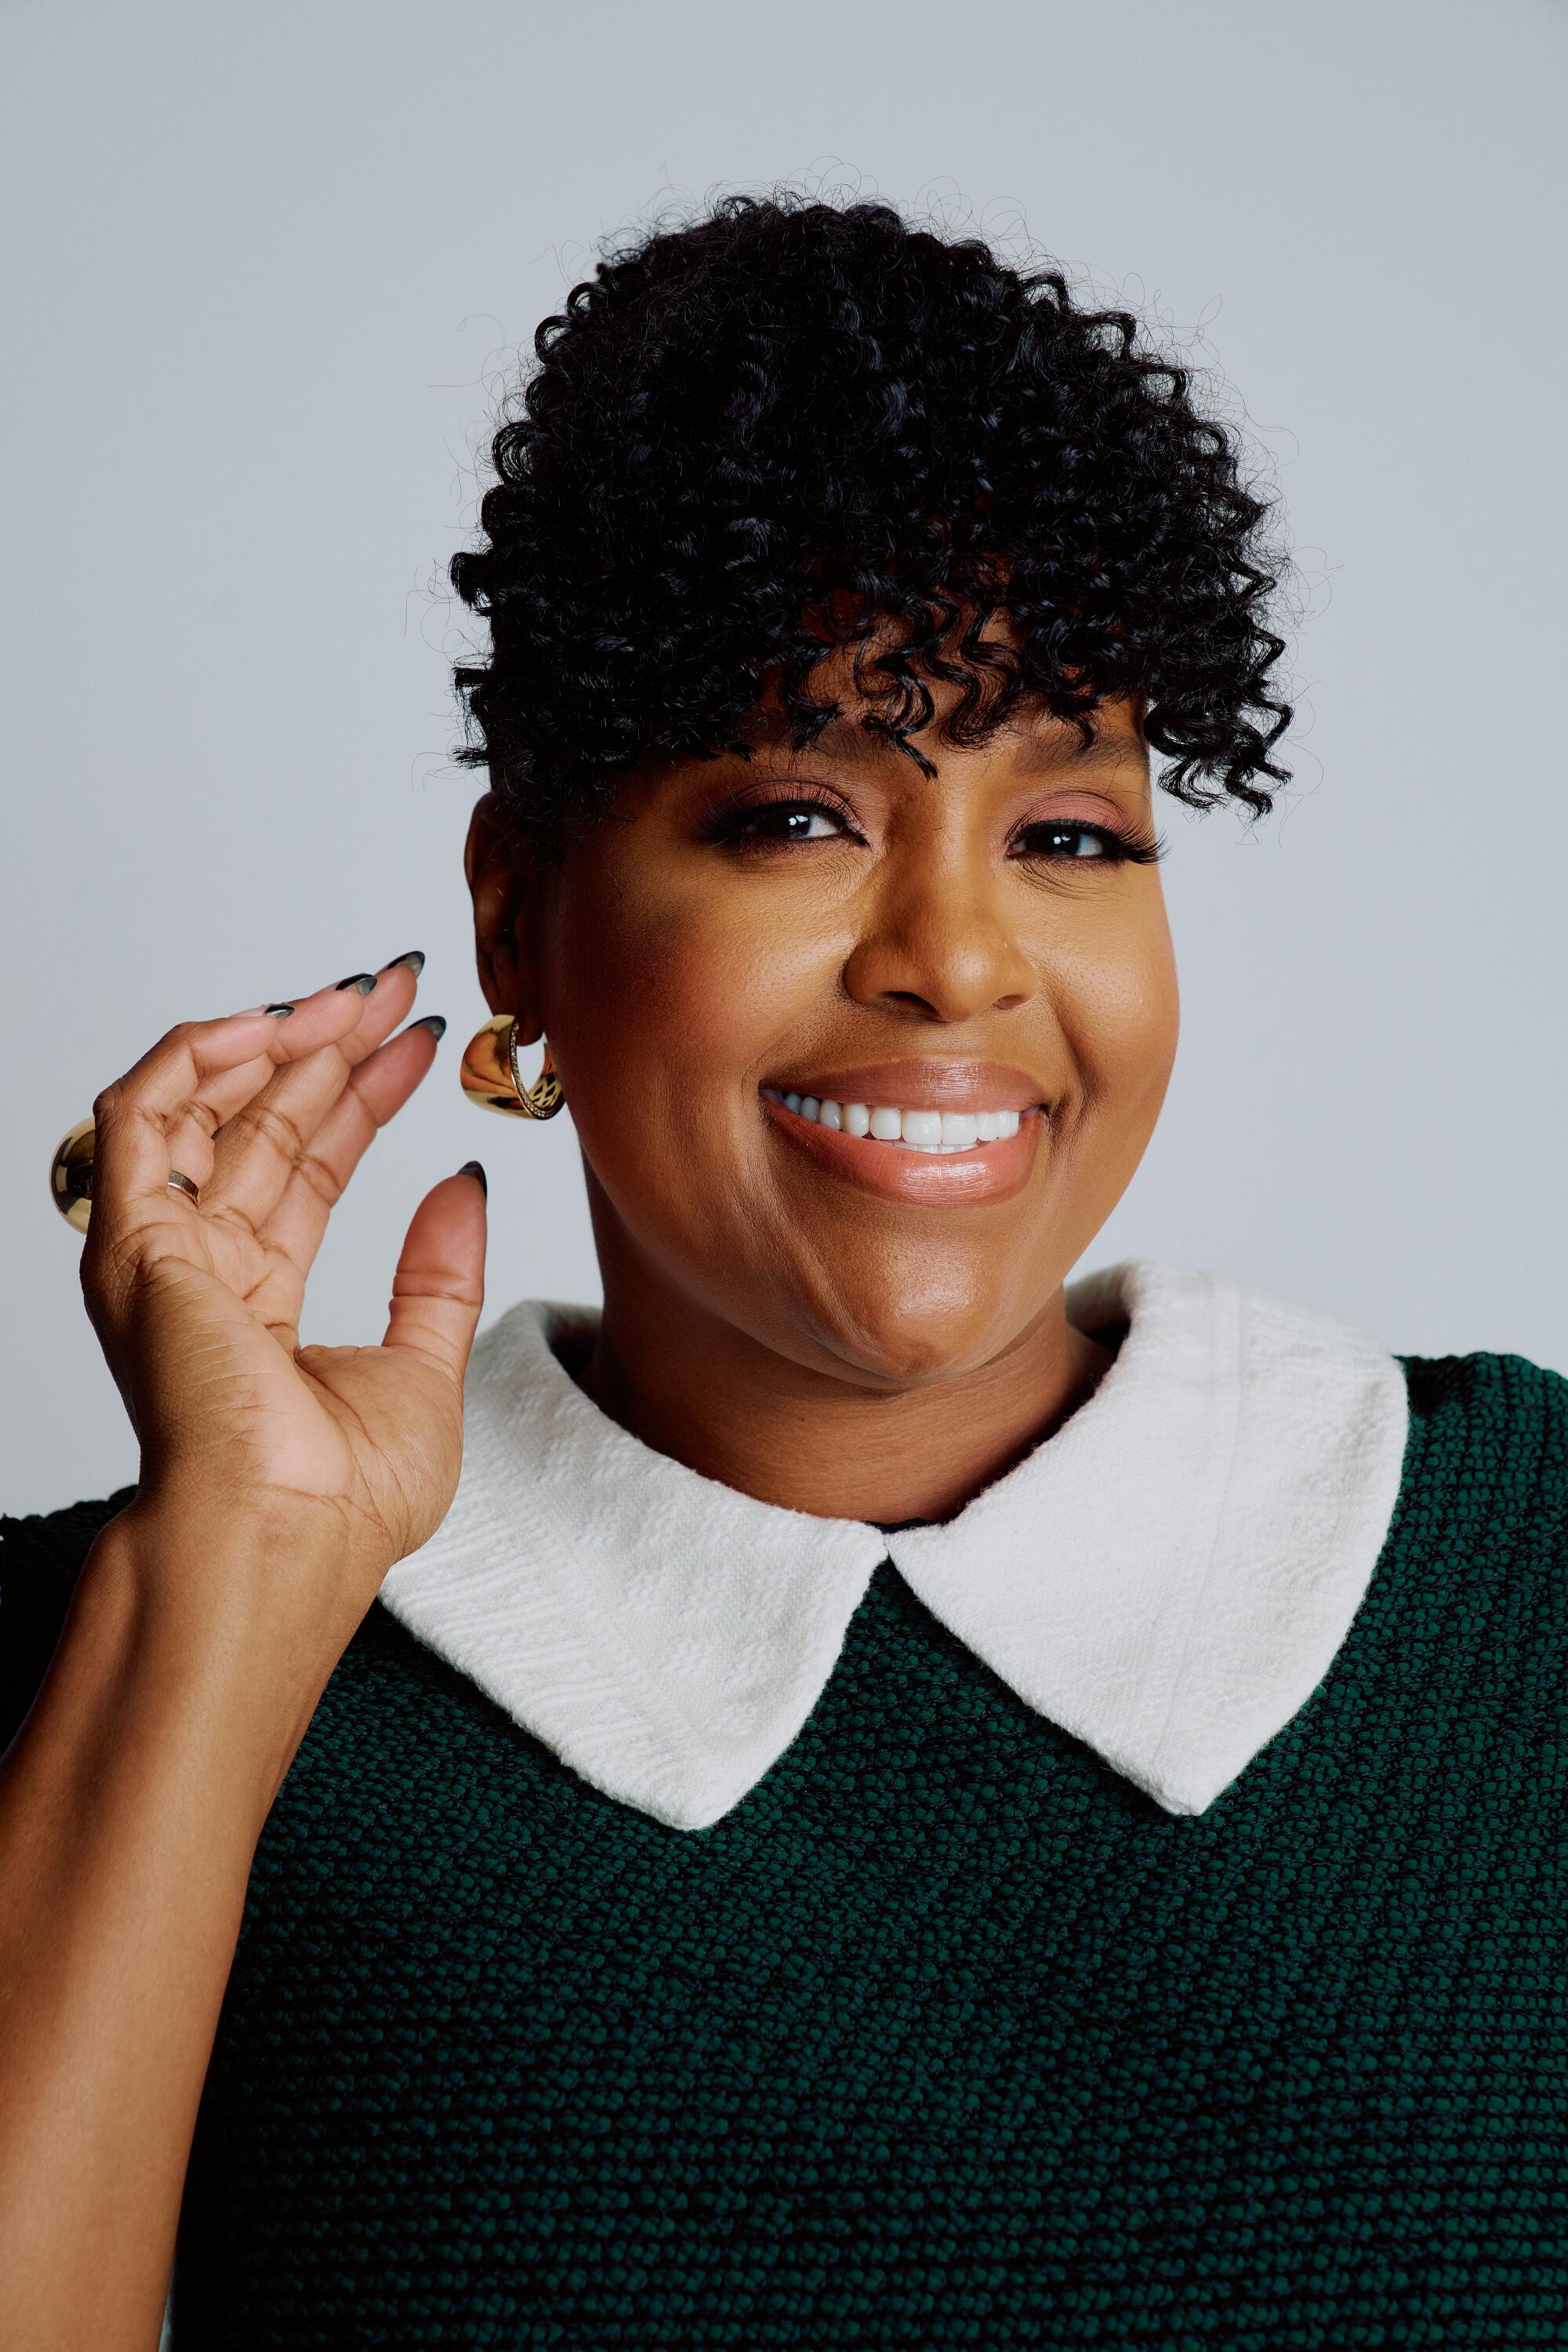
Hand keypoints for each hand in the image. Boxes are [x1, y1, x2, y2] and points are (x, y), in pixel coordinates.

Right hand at [78, 962, 485, 1661]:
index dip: (363, 1097)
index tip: (424, 1041)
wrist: (283, 1543)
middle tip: (398, 989)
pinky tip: (272, 1022)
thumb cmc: (342, 1503)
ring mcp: (161, 1256)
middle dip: (332, 1049)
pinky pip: (140, 1116)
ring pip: (205, 1109)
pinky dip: (196, 1057)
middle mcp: (203, 1272)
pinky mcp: (131, 1242)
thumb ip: (438, 1275)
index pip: (308, 1169)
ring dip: (277, 1040)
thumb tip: (463, 1184)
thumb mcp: (426, 1367)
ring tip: (355, 996)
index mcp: (260, 1305)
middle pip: (262, 1127)